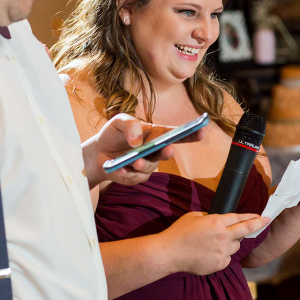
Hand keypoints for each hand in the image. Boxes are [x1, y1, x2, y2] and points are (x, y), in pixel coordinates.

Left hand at [82, 114, 205, 187]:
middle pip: (167, 152)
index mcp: (155, 134)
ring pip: (150, 167)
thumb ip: (130, 125)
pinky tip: (119, 169)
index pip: (176, 133)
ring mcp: (147, 165)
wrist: (97, 152)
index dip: (191, 133)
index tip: (202, 130)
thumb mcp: (119, 121)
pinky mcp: (136, 177)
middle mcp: (155, 150)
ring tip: (134, 161)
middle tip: (168, 149)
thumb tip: (138, 141)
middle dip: (168, 152)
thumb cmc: (113, 134)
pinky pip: (135, 177)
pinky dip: (126, 173)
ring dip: (143, 164)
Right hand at [160, 212, 269, 275]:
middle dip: (257, 224)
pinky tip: (211, 253)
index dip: (251, 216)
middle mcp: (223, 237)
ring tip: (216, 242)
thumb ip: (209, 217)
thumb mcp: (194, 216)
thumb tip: (215, 220)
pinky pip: (227, 258)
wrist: (169, 253)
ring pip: (236, 246)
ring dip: (231, 242)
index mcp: (217, 222)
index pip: (239, 218)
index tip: (261, 216)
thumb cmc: (179, 232)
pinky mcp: (218, 265)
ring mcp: (222, 252)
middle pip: (245, 231)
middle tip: (265, 221)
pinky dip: (223, 255)